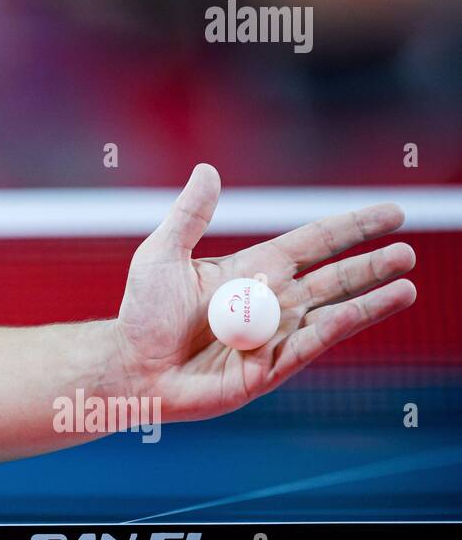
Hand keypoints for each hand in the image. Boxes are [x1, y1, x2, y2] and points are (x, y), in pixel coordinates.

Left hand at [113, 164, 416, 420]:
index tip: (390, 214)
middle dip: (371, 265)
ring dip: (370, 301)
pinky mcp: (269, 370)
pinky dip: (333, 328)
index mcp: (253, 270)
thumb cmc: (142, 313)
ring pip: (333, 314)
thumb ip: (189, 216)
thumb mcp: (161, 254)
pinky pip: (307, 345)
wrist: (130, 366)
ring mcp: (275, 337)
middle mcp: (273, 302)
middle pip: (334, 278)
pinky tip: (360, 311)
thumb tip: (207, 169)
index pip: (314, 243)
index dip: (351, 229)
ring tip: (408, 287)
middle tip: (409, 251)